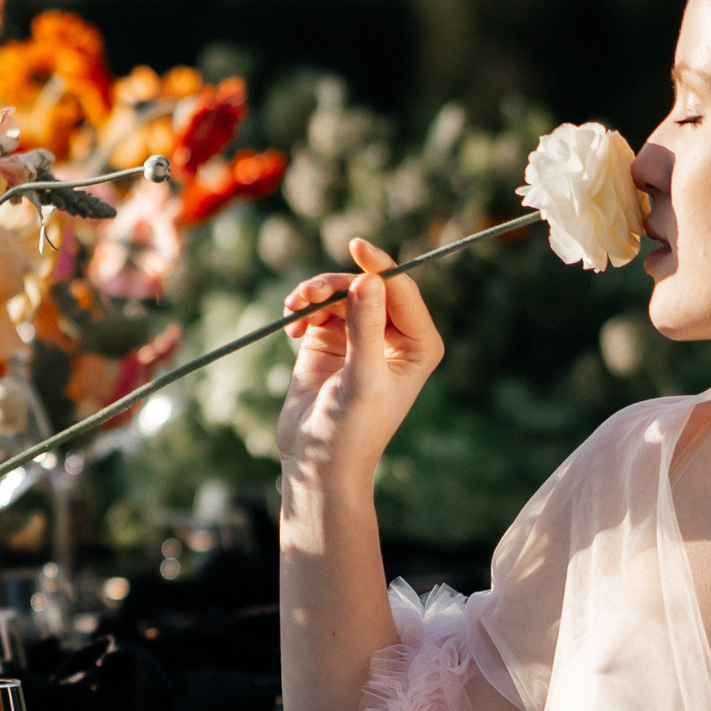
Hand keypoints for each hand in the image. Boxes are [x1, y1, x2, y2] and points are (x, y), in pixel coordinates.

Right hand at [277, 239, 441, 499]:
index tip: (355, 247)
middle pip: (367, 284)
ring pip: (340, 291)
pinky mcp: (331, 340)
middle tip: (304, 298)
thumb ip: (365, 328)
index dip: (379, 266)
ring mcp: (361, 335)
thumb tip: (369, 279)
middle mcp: (394, 335)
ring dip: (314, 294)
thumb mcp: (361, 379)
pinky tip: (291, 327)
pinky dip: (303, 309)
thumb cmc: (350, 431)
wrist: (317, 463)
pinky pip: (319, 306)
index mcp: (419, 344)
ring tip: (293, 311)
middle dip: (335, 284)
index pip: (401, 290)